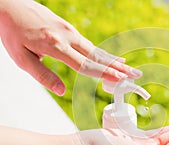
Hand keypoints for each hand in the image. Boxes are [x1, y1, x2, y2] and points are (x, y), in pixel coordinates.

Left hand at [0, 0, 141, 95]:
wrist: (9, 5)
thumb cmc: (13, 32)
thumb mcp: (21, 58)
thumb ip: (42, 75)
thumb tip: (62, 91)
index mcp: (56, 46)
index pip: (86, 64)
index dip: (105, 73)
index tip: (121, 79)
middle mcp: (68, 37)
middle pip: (98, 56)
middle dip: (119, 67)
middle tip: (136, 74)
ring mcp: (70, 31)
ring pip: (96, 49)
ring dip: (114, 61)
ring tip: (129, 68)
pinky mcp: (69, 28)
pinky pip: (90, 44)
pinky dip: (103, 53)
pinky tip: (111, 57)